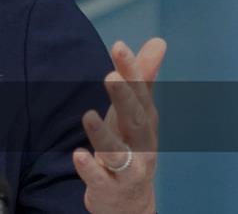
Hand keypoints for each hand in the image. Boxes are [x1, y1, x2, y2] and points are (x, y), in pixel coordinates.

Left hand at [73, 37, 166, 213]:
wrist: (131, 201)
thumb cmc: (130, 146)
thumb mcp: (136, 113)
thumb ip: (142, 78)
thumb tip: (159, 41)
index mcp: (145, 122)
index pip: (140, 93)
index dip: (131, 70)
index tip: (119, 46)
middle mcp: (141, 144)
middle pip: (135, 120)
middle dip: (124, 98)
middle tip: (110, 76)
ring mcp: (127, 169)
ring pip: (118, 153)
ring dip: (103, 134)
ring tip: (88, 115)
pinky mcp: (109, 188)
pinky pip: (100, 179)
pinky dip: (90, 169)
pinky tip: (78, 156)